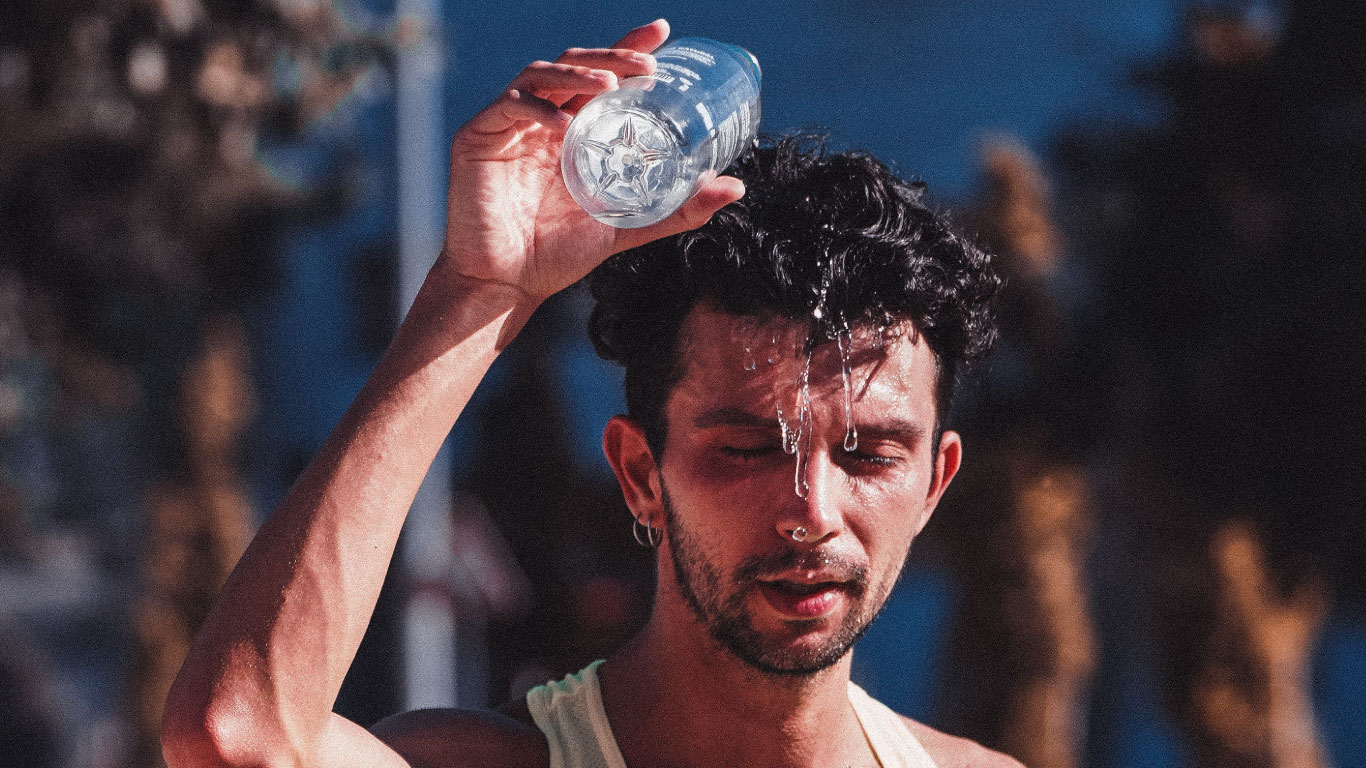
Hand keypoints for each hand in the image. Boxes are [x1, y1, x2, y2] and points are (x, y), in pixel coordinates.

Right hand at [438, 20, 745, 302]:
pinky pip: (509, 107)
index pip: (602, 77)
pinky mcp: (478, 138)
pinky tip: (565, 124)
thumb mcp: (628, 226)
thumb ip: (677, 209)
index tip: (663, 34)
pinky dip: (537, 108)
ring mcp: (509, 126)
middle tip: (647, 62)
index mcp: (573, 131)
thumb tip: (735, 188)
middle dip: (611, 56)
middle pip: (574, 66)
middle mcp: (542, 120)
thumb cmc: (558, 254)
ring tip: (611, 83)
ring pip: (542, 75)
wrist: (507, 284)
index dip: (628, 48)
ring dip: (578, 72)